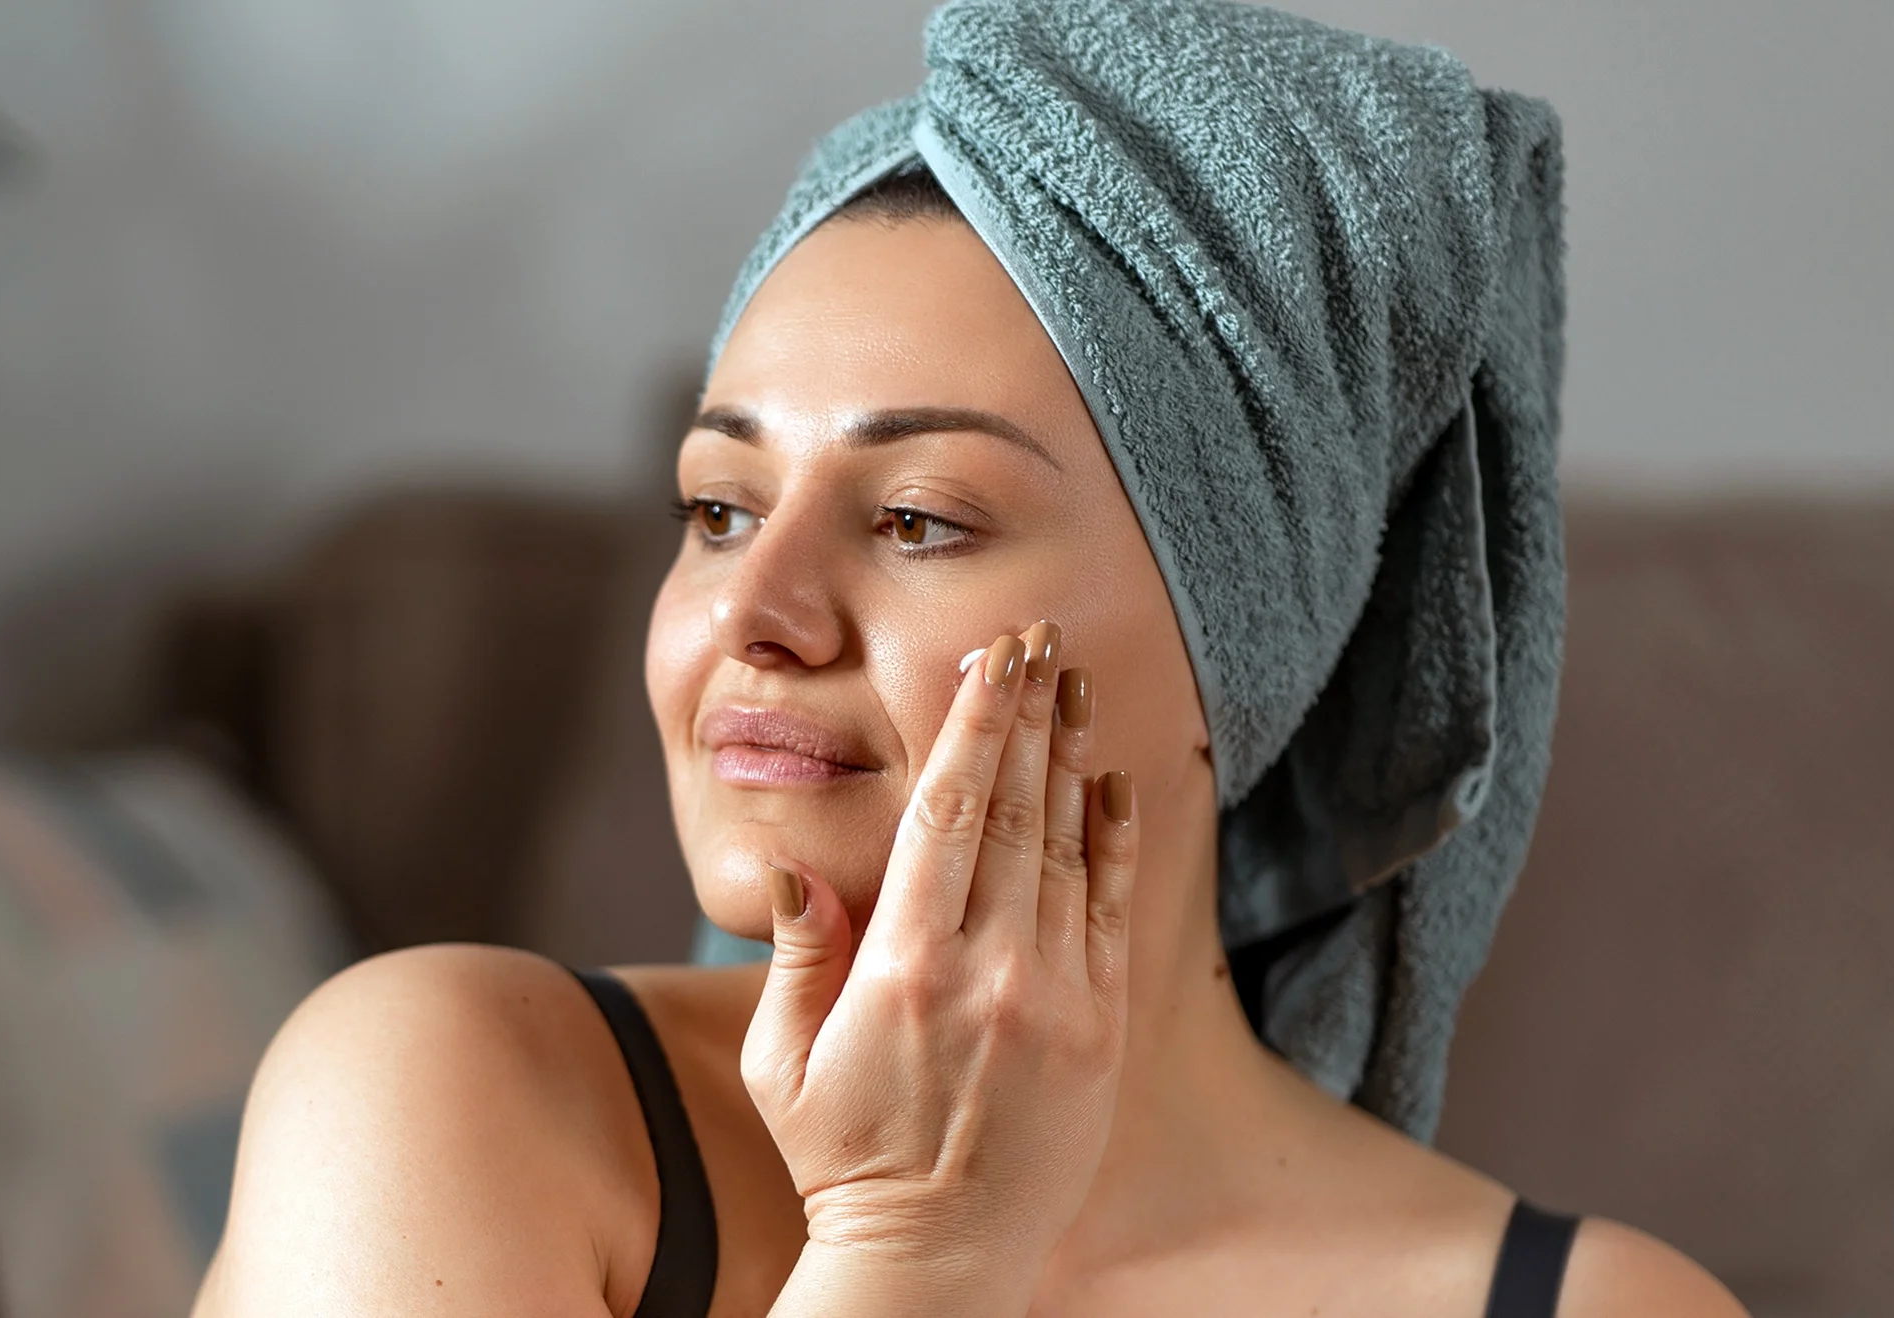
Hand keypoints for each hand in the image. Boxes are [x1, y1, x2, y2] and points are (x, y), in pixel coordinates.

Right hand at [741, 622, 1138, 1307]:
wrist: (936, 1261)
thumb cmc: (839, 1158)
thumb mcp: (781, 1061)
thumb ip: (797, 955)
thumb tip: (795, 863)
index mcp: (902, 969)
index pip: (946, 813)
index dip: (972, 726)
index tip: (990, 659)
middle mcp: (988, 972)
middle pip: (1014, 810)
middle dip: (1026, 714)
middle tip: (1038, 637)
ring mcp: (1055, 1001)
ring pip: (1066, 849)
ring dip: (1070, 759)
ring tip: (1073, 686)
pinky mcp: (1100, 1033)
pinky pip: (1110, 914)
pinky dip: (1112, 843)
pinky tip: (1112, 785)